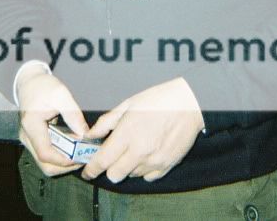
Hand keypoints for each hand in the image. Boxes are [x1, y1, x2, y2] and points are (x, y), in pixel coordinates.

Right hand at [16, 65, 89, 176]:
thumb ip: (73, 115)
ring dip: (64, 163)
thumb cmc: (43, 86)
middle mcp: (27, 137)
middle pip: (45, 164)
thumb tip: (85, 134)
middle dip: (66, 166)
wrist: (29, 82)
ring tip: (80, 154)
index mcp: (31, 126)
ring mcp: (29, 140)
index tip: (80, 157)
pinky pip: (47, 155)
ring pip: (46, 163)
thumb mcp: (61, 95)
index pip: (46, 154)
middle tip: (83, 158)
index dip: (64, 160)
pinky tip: (73, 148)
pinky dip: (60, 156)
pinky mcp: (34, 140)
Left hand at [81, 77, 204, 183]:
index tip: (87, 172)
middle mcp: (140, 151)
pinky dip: (144, 169)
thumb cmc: (158, 100)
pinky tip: (146, 154)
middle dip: (109, 169)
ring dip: (127, 167)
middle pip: (115, 175)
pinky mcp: (167, 165)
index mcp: (127, 134)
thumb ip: (106, 122)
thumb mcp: (128, 104)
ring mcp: (155, 160)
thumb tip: (91, 134)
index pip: (103, 161)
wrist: (190, 104)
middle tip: (110, 157)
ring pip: (131, 175)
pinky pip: (149, 177)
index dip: (91, 169)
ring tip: (134, 148)